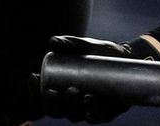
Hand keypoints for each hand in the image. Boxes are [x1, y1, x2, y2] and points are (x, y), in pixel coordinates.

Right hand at [41, 35, 159, 122]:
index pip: (41, 98)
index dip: (32, 92)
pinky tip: (88, 99)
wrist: (126, 55)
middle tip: (52, 91)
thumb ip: (69, 43)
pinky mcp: (105, 112)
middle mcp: (72, 104)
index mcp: (60, 91)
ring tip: (72, 90)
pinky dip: (91, 110)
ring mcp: (88, 109)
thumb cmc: (100, 53)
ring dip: (70, 106)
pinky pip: (95, 116)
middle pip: (55, 111)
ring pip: (74, 115)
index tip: (33, 76)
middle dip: (51, 104)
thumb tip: (51, 42)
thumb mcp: (84, 46)